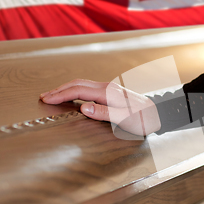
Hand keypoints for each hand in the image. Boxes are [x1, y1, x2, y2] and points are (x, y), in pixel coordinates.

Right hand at [40, 79, 160, 135]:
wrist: (159, 114)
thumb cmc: (143, 119)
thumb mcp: (123, 119)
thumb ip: (103, 113)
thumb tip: (83, 107)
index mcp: (107, 93)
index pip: (78, 91)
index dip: (60, 95)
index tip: (47, 99)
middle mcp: (107, 88)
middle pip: (78, 84)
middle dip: (59, 90)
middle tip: (44, 96)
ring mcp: (110, 89)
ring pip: (83, 84)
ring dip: (67, 88)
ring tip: (54, 95)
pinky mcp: (112, 93)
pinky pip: (89, 88)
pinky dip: (76, 90)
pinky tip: (74, 96)